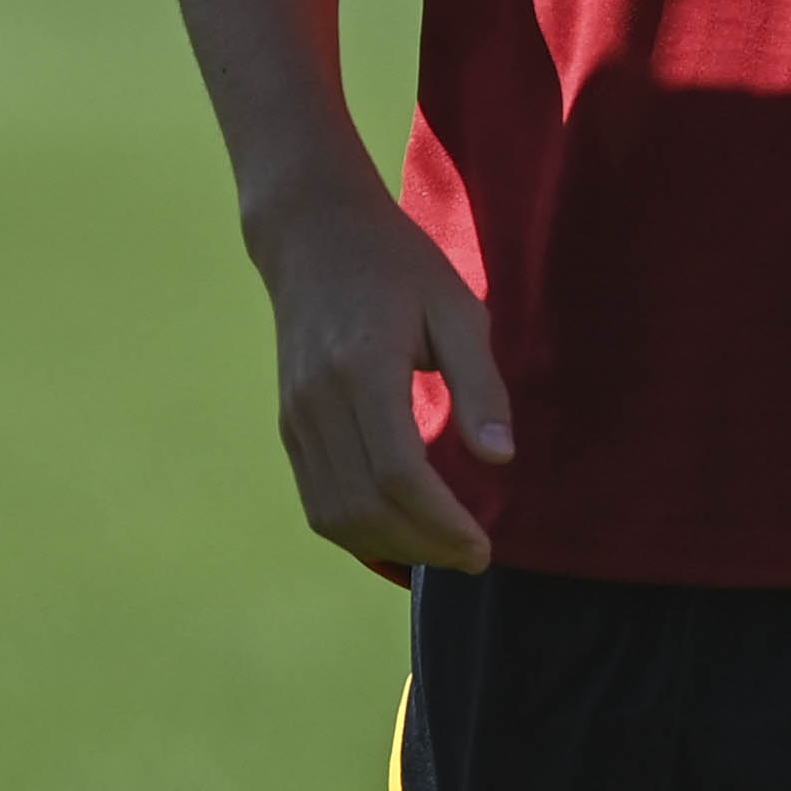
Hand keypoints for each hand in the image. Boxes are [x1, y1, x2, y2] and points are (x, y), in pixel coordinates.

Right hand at [249, 173, 512, 571]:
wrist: (314, 235)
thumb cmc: (398, 265)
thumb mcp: (457, 308)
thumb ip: (480, 384)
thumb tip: (501, 458)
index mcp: (364, 368)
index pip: (397, 473)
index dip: (441, 522)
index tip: (483, 545)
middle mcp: (318, 401)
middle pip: (365, 506)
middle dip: (424, 546)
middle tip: (473, 556)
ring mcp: (295, 417)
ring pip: (335, 514)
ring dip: (391, 547)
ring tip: (442, 549)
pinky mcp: (288, 426)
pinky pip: (317, 500)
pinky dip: (358, 530)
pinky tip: (401, 529)